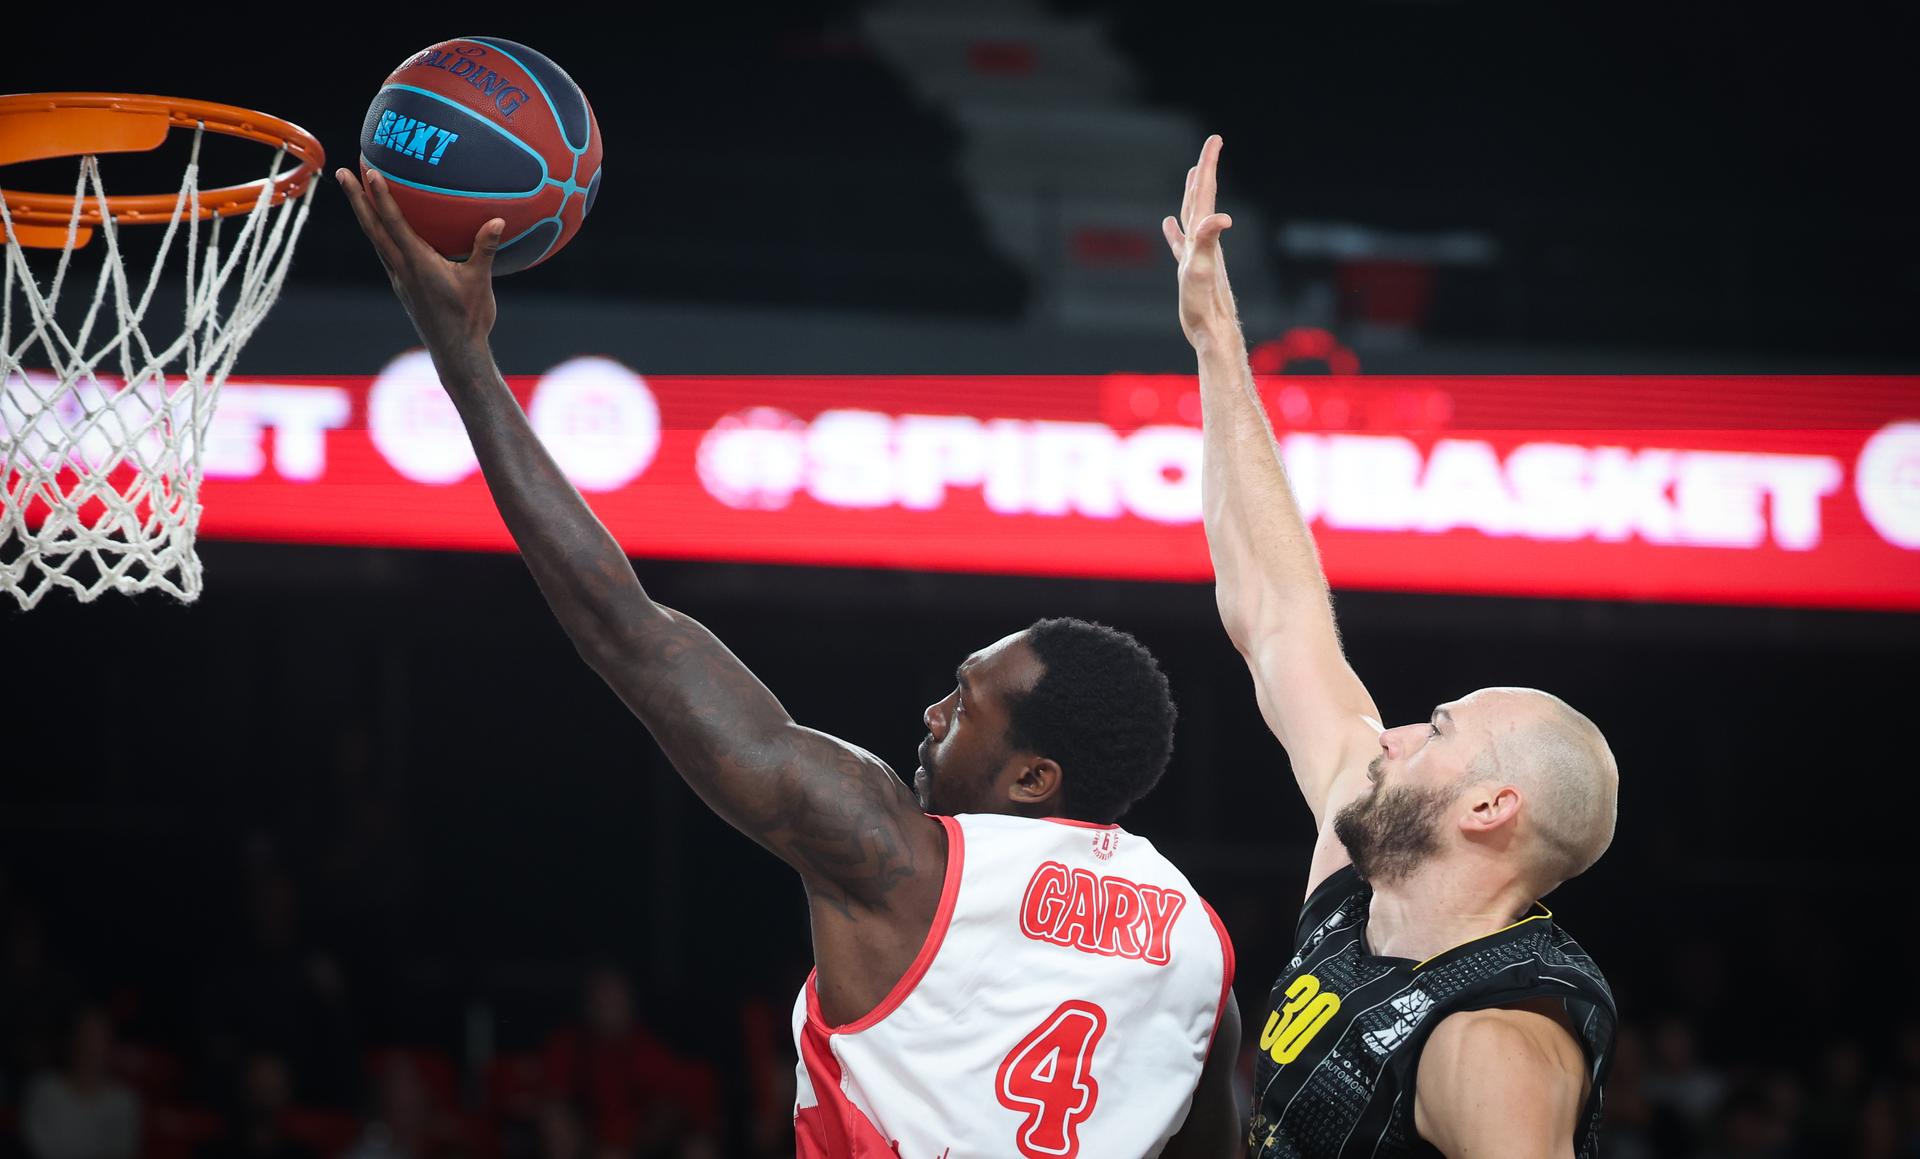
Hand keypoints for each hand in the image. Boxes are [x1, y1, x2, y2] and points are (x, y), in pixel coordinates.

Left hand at [335, 168, 502, 366]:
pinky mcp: (403, 285)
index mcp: (418, 264)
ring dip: (364, 214)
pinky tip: (384, 225)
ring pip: (375, 239)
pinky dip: (379, 232)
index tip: (369, 172)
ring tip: (355, 191)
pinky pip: (386, 251)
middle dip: (356, 199)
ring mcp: (399, 278)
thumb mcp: (480, 282)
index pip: (394, 224)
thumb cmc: (469, 318)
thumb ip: (485, 249)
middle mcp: (401, 268)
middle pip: (372, 228)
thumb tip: (497, 221)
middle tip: (342, 172)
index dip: (381, 197)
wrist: (456, 352)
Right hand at [1161, 135, 1238, 348]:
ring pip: (1193, 215)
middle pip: (1203, 197)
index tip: (1215, 139)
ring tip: (1193, 175)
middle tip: (1211, 146)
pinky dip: (1175, 230)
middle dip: (1205, 170)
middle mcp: (1203, 240)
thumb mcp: (1202, 270)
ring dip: (1192, 193)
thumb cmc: (1205, 304)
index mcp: (1204, 235)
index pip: (1205, 192)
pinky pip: (1180, 242)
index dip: (1208, 165)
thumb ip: (1208, 241)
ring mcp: (1196, 254)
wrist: (1211, 331)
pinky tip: (1170, 225)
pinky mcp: (1189, 270)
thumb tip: (1221, 218)